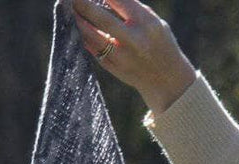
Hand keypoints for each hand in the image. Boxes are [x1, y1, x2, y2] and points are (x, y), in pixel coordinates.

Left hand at [71, 0, 196, 115]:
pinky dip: (85, 37)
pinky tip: (79, 27)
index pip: (119, 1)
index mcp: (148, 25)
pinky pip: (94, 50)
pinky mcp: (115, 69)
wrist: (168, 81)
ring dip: (79, 21)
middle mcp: (135, 41)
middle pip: (102, 19)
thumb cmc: (160, 44)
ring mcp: (123, 58)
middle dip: (83, 4)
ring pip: (93, 37)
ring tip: (70, 10)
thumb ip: (133, 10)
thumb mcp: (156, 23)